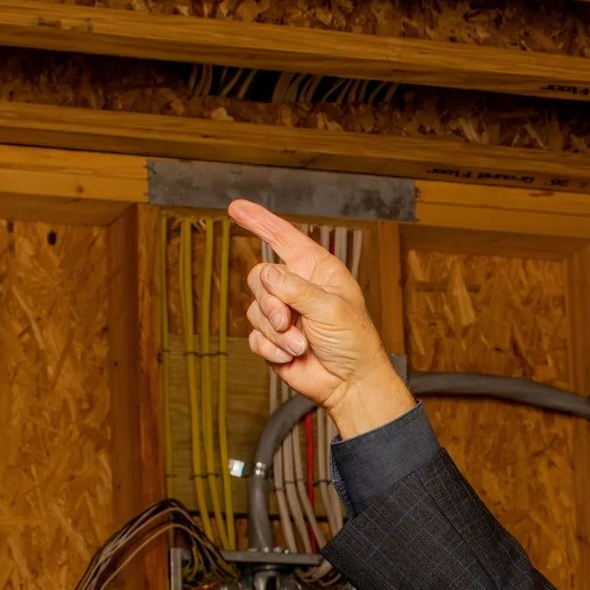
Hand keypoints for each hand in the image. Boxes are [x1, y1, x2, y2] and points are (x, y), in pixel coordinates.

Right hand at [226, 198, 412, 436]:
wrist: (350, 383)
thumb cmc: (353, 341)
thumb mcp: (330, 308)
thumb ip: (296, 289)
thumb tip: (265, 274)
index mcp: (315, 270)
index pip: (283, 238)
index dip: (259, 221)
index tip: (236, 207)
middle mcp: (296, 287)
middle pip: (258, 277)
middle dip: (269, 302)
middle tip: (286, 321)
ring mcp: (282, 313)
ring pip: (254, 310)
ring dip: (276, 332)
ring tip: (300, 345)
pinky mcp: (272, 339)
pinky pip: (254, 337)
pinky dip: (271, 348)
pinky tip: (290, 356)